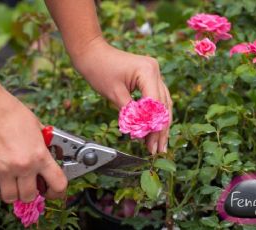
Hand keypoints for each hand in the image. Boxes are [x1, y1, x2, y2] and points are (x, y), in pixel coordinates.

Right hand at [0, 87, 66, 202]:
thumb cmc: (7, 109)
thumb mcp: (34, 124)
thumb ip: (41, 143)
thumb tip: (47, 153)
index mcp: (39, 154)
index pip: (58, 184)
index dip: (56, 192)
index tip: (51, 191)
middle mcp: (24, 166)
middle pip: (30, 196)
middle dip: (29, 191)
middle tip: (24, 183)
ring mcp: (3, 171)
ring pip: (10, 198)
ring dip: (9, 192)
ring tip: (6, 181)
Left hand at [71, 37, 172, 154]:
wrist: (91, 52)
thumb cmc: (99, 69)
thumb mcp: (114, 94)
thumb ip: (130, 113)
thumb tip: (141, 132)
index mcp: (148, 72)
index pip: (155, 104)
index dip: (153, 126)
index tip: (149, 144)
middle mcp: (155, 71)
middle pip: (163, 106)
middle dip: (160, 130)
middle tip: (157, 150)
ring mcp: (154, 73)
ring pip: (163, 103)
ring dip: (160, 124)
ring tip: (158, 145)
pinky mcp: (149, 77)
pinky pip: (156, 98)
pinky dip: (154, 114)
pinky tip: (154, 129)